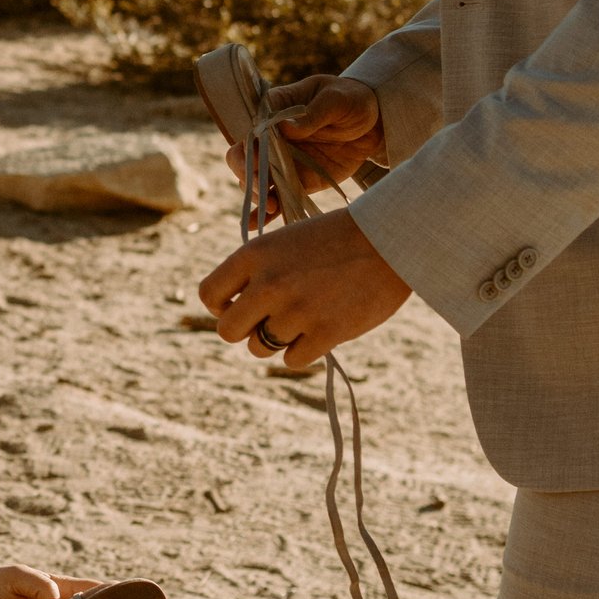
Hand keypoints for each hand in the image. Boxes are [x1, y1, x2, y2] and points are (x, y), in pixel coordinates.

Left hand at [200, 210, 409, 373]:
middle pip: (227, 330)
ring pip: (258, 348)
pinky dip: (303, 350)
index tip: (239, 304)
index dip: (220, 305)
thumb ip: (257, 272)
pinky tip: (319, 330)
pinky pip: (291, 360)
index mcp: (254, 254)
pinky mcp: (325, 333)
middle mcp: (269, 283)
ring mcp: (296, 310)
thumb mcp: (285, 242)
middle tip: (265, 321)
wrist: (389, 238)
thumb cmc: (336, 238)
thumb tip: (233, 310)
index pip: (209, 294)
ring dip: (274, 341)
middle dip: (244, 329)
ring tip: (300, 321)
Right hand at [252, 72, 385, 205]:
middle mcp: (270, 137)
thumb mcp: (336, 100)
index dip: (252, 146)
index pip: (252, 129)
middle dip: (249, 175)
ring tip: (271, 206)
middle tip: (263, 189)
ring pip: (254, 181)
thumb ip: (313, 113)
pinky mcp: (295, 182)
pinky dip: (263, 212)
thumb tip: (286, 126)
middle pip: (243, 158)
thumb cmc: (351, 101)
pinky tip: (252, 225)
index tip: (261, 160)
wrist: (373, 125)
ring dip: (257, 195)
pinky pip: (275, 197)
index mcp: (274, 110)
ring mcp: (280, 162)